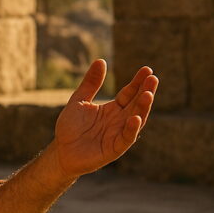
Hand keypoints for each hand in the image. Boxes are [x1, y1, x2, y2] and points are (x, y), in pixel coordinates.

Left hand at [52, 59, 157, 178]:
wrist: (60, 152)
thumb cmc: (70, 128)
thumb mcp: (79, 101)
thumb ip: (90, 83)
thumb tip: (101, 60)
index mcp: (113, 109)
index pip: (129, 93)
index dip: (138, 82)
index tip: (147, 69)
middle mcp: (119, 121)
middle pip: (136, 104)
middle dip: (146, 91)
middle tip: (153, 78)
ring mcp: (118, 134)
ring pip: (136, 120)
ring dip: (143, 108)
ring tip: (148, 94)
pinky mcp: (114, 148)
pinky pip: (126, 138)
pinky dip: (131, 129)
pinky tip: (134, 118)